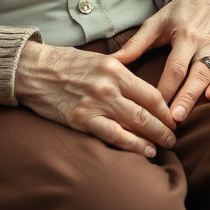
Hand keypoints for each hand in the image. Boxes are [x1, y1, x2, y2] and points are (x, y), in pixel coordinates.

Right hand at [14, 40, 175, 157]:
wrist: (35, 70)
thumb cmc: (67, 63)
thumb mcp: (99, 59)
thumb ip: (121, 72)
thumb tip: (141, 88)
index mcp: (115, 68)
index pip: (150, 92)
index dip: (165, 107)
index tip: (172, 116)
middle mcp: (109, 86)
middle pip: (147, 111)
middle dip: (164, 126)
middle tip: (174, 135)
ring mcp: (95, 104)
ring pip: (134, 125)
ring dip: (153, 137)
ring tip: (164, 145)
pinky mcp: (82, 120)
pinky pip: (113, 136)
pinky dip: (131, 145)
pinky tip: (144, 151)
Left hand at [111, 0, 209, 122]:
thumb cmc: (178, 14)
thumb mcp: (156, 23)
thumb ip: (136, 43)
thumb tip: (114, 62)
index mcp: (185, 36)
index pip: (174, 67)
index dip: (165, 88)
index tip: (153, 107)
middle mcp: (204, 43)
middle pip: (194, 74)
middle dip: (184, 98)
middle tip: (172, 119)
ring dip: (200, 96)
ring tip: (189, 114)